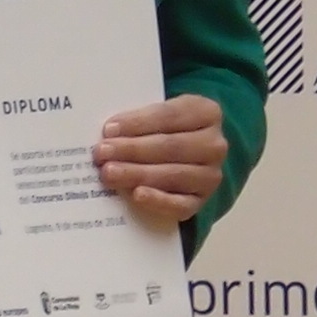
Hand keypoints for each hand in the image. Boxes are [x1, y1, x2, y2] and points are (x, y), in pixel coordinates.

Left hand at [94, 94, 228, 228]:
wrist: (188, 156)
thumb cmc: (166, 130)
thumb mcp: (161, 114)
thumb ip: (141, 119)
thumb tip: (109, 133)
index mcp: (207, 112)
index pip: (169, 116)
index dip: (138, 123)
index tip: (109, 129)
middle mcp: (215, 144)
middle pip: (170, 146)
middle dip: (132, 150)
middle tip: (102, 153)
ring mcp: (210, 175)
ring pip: (173, 175)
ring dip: (137, 174)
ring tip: (109, 173)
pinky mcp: (201, 201)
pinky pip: (180, 205)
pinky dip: (158, 200)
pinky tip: (137, 195)